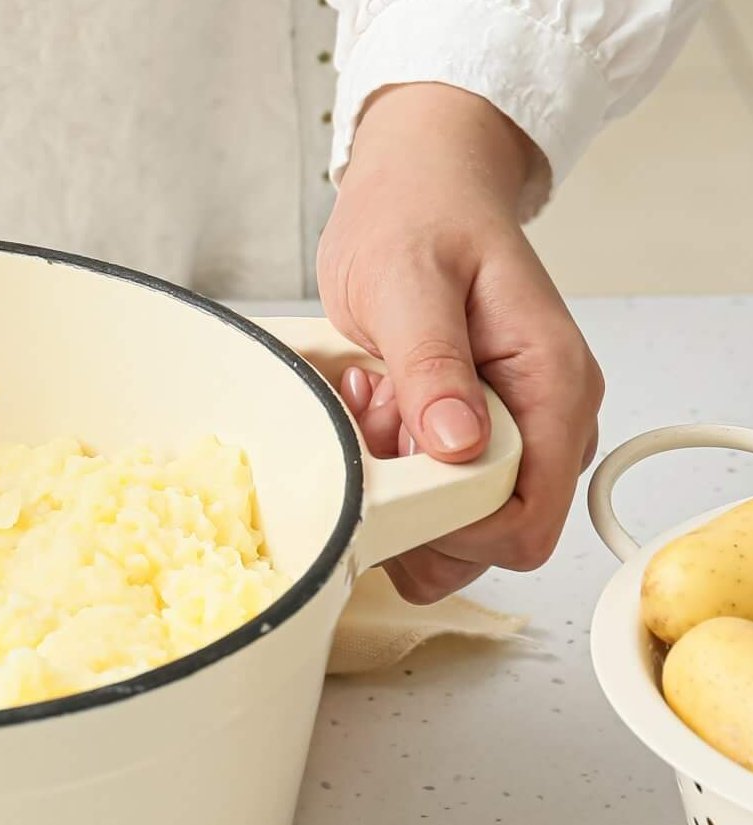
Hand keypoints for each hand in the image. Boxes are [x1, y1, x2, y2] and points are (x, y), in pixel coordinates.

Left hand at [319, 82, 602, 603]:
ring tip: (373, 407)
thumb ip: (432, 365)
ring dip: (399, 488)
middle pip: (492, 538)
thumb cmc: (417, 217)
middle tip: (376, 423)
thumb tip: (457, 446)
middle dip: (418, 506)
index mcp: (552, 385)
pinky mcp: (473, 431)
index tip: (399, 480)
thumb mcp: (406, 281)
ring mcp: (511, 428)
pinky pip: (433, 489)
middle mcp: (545, 418)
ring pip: (457, 523)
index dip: (454, 529)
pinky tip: (374, 411)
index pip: (527, 521)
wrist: (418, 185)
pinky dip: (389, 469)